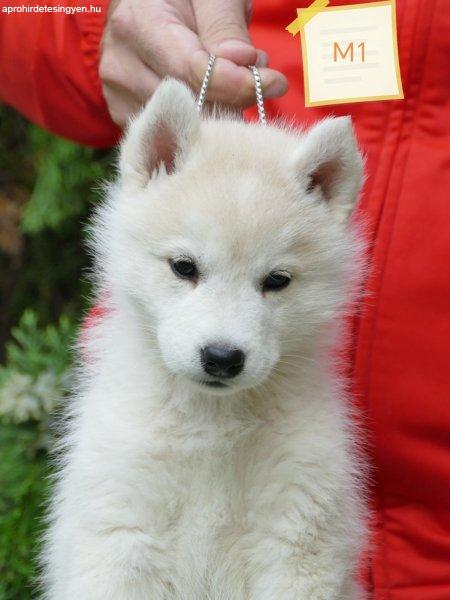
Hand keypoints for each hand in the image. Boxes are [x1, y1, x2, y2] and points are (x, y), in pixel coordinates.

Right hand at [100, 0, 287, 125]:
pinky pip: (171, 132)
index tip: (275, 82)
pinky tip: (207, 99)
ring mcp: (119, 96)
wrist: (146, 9)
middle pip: (190, 103)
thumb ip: (225, 25)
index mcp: (138, 24)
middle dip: (233, 97)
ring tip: (230, 84)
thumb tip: (243, 63)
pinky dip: (197, 121)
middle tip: (259, 82)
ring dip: (217, 110)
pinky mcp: (125, 115)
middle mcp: (121, 65)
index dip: (238, 82)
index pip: (194, 71)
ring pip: (183, 123)